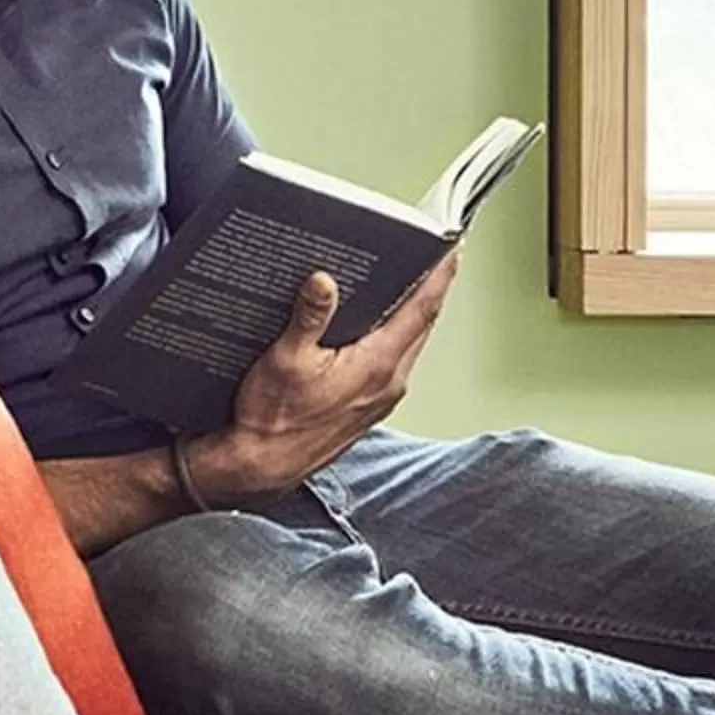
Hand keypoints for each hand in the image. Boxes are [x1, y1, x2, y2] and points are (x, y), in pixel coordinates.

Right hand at [191, 253, 460, 502]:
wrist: (262, 468)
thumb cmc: (272, 422)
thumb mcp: (284, 361)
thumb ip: (308, 318)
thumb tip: (324, 281)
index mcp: (377, 366)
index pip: (421, 309)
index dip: (440, 274)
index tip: (452, 247)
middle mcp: (389, 382)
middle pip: (422, 323)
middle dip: (429, 286)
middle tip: (432, 253)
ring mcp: (382, 396)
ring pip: (410, 343)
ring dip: (412, 312)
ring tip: (409, 280)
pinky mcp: (369, 405)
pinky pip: (394, 360)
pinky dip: (394, 335)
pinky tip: (377, 323)